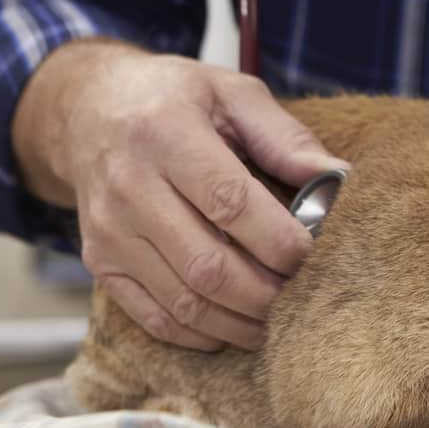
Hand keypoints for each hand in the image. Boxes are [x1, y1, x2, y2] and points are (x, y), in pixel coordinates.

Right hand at [11, 39, 347, 350]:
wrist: (86, 111)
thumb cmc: (173, 98)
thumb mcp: (230, 93)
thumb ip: (285, 138)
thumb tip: (341, 180)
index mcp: (165, 133)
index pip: (228, 202)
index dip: (279, 238)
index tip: (314, 253)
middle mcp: (129, 185)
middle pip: (207, 264)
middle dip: (266, 292)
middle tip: (303, 293)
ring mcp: (109, 230)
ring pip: (183, 301)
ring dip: (240, 322)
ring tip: (279, 317)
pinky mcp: (100, 262)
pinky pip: (154, 317)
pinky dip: (202, 333)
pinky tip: (235, 324)